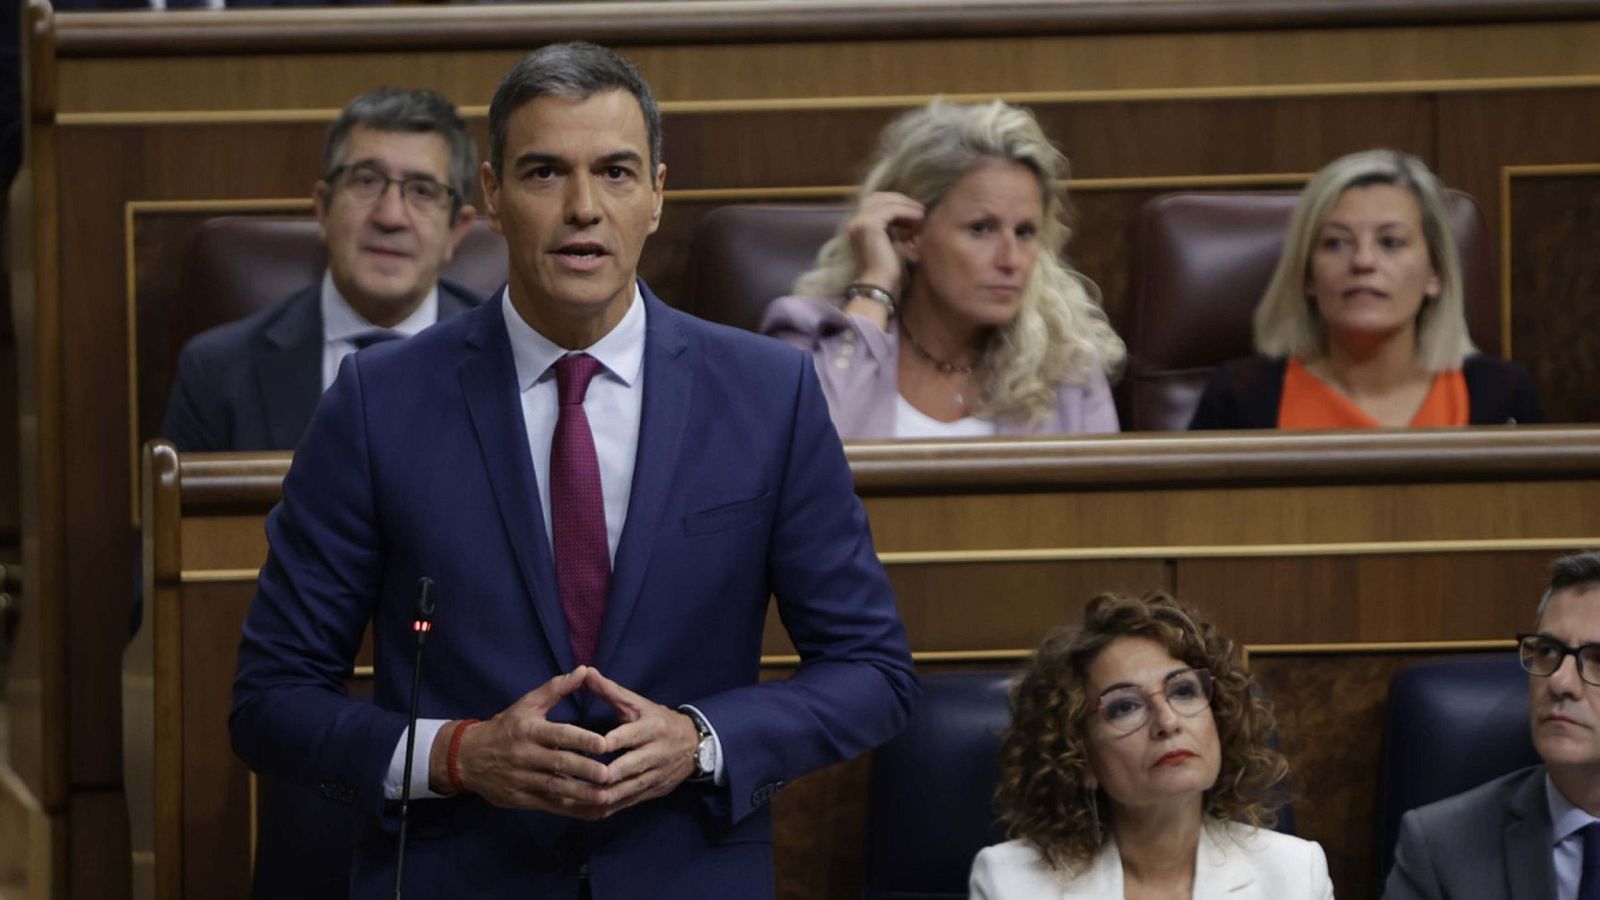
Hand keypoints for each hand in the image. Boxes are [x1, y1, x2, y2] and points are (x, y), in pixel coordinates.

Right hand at [435, 667, 612, 818]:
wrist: (466, 757)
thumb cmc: (504, 728)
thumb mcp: (526, 705)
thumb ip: (556, 689)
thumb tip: (584, 670)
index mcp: (530, 730)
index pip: (559, 735)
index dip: (581, 740)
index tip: (604, 744)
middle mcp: (526, 755)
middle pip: (559, 763)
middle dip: (584, 770)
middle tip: (608, 775)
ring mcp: (522, 779)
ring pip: (555, 788)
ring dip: (581, 794)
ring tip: (605, 797)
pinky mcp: (520, 799)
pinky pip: (548, 805)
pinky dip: (569, 809)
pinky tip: (590, 810)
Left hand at [583, 668, 699, 814]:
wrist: (695, 744)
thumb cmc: (658, 720)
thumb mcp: (639, 704)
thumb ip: (611, 691)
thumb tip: (586, 672)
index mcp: (651, 728)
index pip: (627, 737)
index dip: (606, 743)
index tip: (582, 747)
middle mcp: (656, 753)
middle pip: (628, 767)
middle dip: (603, 775)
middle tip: (574, 779)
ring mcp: (656, 775)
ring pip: (628, 789)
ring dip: (602, 796)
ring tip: (576, 797)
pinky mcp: (654, 791)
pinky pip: (629, 802)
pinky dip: (609, 807)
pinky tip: (588, 808)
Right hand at [846, 191, 923, 301]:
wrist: (879, 286)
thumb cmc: (887, 271)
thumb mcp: (891, 243)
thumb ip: (894, 228)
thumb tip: (911, 215)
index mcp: (856, 226)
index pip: (874, 203)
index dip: (894, 203)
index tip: (914, 210)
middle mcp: (853, 221)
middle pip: (878, 197)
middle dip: (900, 200)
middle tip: (919, 208)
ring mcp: (859, 222)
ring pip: (885, 201)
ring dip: (906, 205)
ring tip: (922, 213)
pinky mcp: (869, 225)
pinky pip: (891, 210)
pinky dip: (907, 212)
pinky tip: (919, 218)